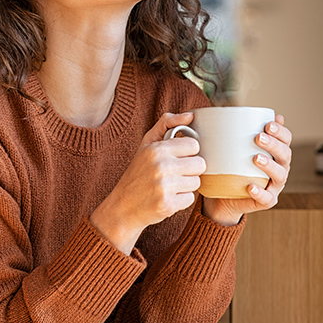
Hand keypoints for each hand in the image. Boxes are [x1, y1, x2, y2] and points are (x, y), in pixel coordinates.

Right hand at [90, 112, 205, 253]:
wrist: (123, 206)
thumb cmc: (138, 172)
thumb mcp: (146, 144)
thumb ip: (167, 124)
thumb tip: (190, 115)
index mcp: (157, 149)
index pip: (194, 145)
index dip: (188, 153)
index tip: (177, 158)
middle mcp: (161, 166)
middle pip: (200, 164)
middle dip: (190, 170)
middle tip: (175, 174)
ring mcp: (164, 186)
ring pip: (196, 182)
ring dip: (186, 185)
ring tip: (170, 186)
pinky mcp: (168, 205)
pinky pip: (190, 199)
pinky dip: (181, 200)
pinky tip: (168, 198)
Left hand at [202, 114, 292, 225]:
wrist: (224, 196)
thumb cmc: (231, 167)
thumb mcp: (232, 147)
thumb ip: (235, 131)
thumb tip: (232, 109)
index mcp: (276, 153)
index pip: (286, 139)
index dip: (281, 132)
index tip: (268, 124)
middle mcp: (279, 168)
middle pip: (285, 155)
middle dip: (274, 145)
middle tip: (258, 137)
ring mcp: (274, 186)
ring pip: (280, 175)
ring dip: (270, 166)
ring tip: (256, 158)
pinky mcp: (266, 201)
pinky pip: (266, 198)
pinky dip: (260, 192)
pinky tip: (251, 186)